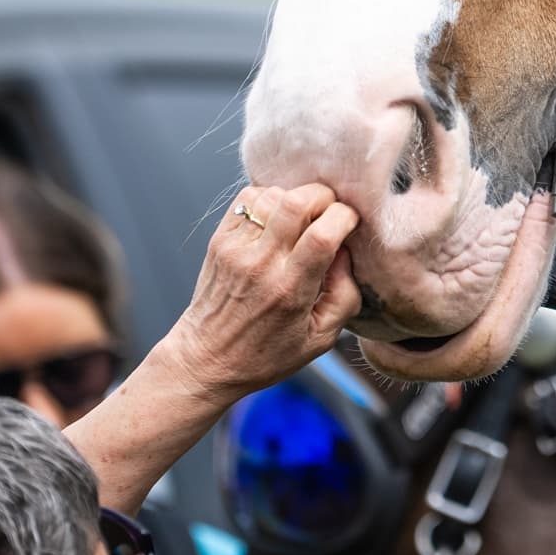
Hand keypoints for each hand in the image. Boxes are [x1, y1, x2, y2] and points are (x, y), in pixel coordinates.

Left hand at [159, 183, 361, 403]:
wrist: (206, 359)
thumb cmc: (266, 354)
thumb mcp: (320, 339)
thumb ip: (345, 295)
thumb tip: (345, 252)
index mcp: (290, 290)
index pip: (323, 233)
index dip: (344, 217)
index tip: (350, 224)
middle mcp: (261, 264)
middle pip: (297, 202)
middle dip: (324, 198)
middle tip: (329, 213)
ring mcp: (236, 248)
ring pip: (273, 195)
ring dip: (296, 198)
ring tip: (302, 219)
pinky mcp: (220, 240)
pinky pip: (248, 198)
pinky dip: (270, 199)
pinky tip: (276, 220)